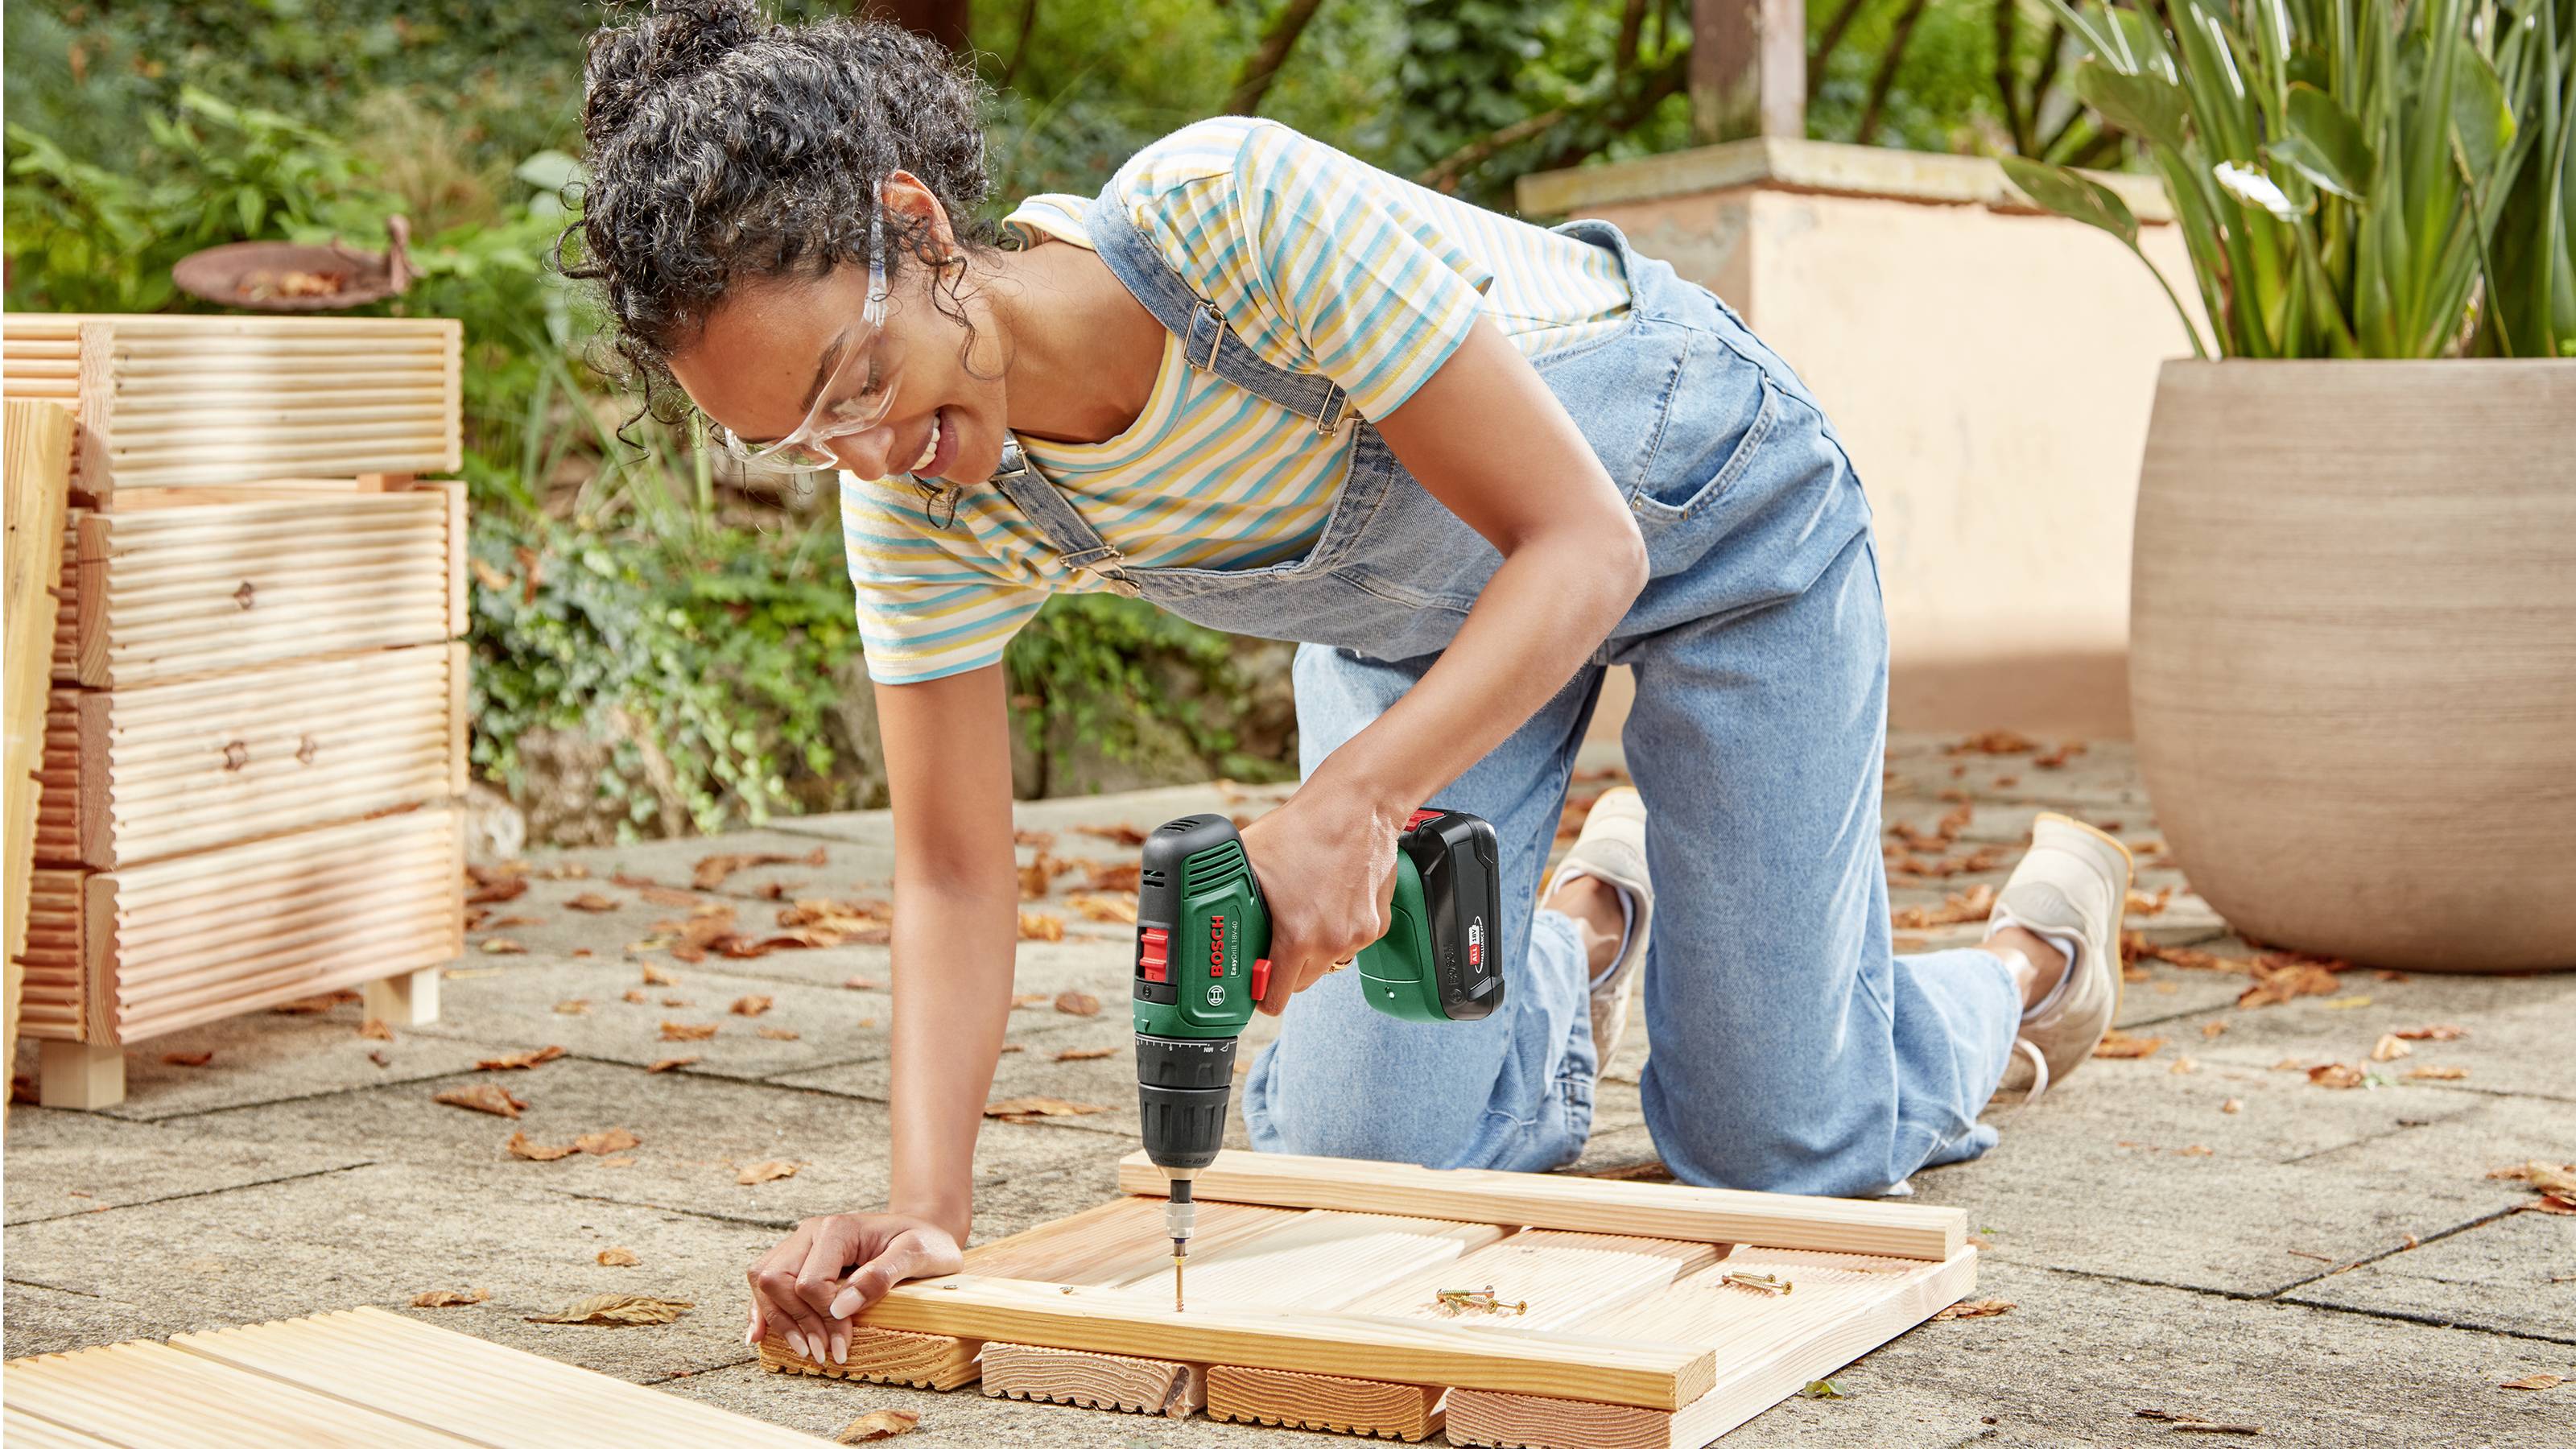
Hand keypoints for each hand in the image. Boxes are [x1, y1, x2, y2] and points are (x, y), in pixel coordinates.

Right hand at [744, 1212, 961, 1364]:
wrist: (921, 1231)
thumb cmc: (924, 1241)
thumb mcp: (919, 1253)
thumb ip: (883, 1275)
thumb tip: (841, 1306)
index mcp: (837, 1228)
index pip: (810, 1281)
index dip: (823, 1317)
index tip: (845, 1342)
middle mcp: (810, 1232)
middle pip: (776, 1279)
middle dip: (797, 1321)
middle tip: (823, 1353)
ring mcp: (800, 1244)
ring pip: (764, 1281)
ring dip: (779, 1320)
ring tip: (806, 1350)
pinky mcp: (797, 1259)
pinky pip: (764, 1282)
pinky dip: (761, 1310)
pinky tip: (759, 1335)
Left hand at [1238, 785, 1403, 1016]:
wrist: (1357, 806)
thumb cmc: (1305, 828)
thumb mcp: (1249, 859)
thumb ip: (1227, 893)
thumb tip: (1201, 908)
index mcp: (1298, 936)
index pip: (1275, 998)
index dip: (1259, 993)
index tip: (1254, 984)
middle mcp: (1332, 942)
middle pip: (1300, 982)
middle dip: (1284, 969)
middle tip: (1273, 941)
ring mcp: (1359, 935)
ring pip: (1327, 962)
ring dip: (1313, 950)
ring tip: (1303, 913)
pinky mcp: (1379, 923)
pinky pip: (1351, 942)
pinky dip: (1339, 931)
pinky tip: (1330, 901)